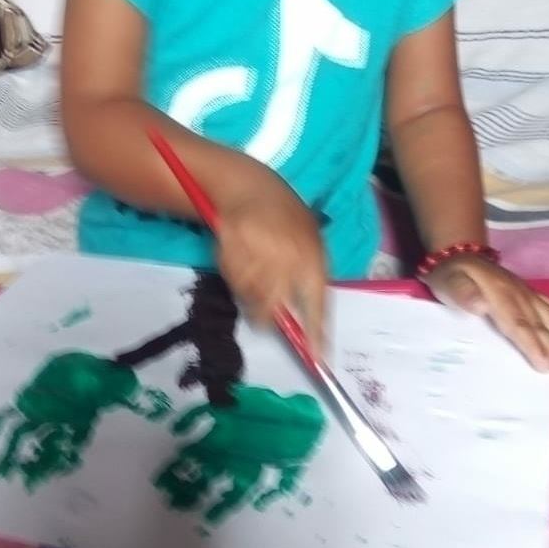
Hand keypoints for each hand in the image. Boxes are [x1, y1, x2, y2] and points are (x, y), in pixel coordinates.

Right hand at [215, 183, 326, 351]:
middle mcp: (286, 254)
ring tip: (254, 275)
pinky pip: (231, 278)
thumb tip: (311, 328)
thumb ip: (310, 280)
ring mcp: (256, 248)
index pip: (317, 303)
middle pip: (273, 306)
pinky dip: (234, 278)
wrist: (253, 187)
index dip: (317, 334)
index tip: (317, 360)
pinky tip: (241, 260)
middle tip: (265, 316)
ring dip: (249, 295)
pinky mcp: (230, 243)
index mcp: (312, 256)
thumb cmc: (287, 220)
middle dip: (267, 317)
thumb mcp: (310, 244)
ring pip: (248, 294)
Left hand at [426, 255, 548, 378]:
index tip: (546, 366)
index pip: (518, 325)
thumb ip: (463, 294)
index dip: (532, 345)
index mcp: (499, 296)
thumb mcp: (448, 283)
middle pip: (541, 326)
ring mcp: (527, 293)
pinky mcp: (530, 292)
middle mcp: (519, 295)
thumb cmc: (450, 275)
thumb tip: (480, 305)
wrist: (458, 252)